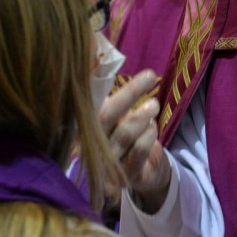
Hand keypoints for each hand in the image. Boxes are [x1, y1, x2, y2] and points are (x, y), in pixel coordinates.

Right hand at [98, 70, 171, 212]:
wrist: (142, 174)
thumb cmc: (125, 137)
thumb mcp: (116, 117)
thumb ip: (108, 97)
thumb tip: (102, 60)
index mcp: (83, 127)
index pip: (89, 104)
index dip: (100, 86)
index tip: (116, 70)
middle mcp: (88, 146)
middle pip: (105, 116)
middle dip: (129, 94)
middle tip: (149, 76)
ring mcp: (105, 164)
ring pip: (124, 134)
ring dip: (142, 116)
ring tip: (153, 105)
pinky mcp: (124, 176)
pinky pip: (138, 151)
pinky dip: (149, 136)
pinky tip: (153, 128)